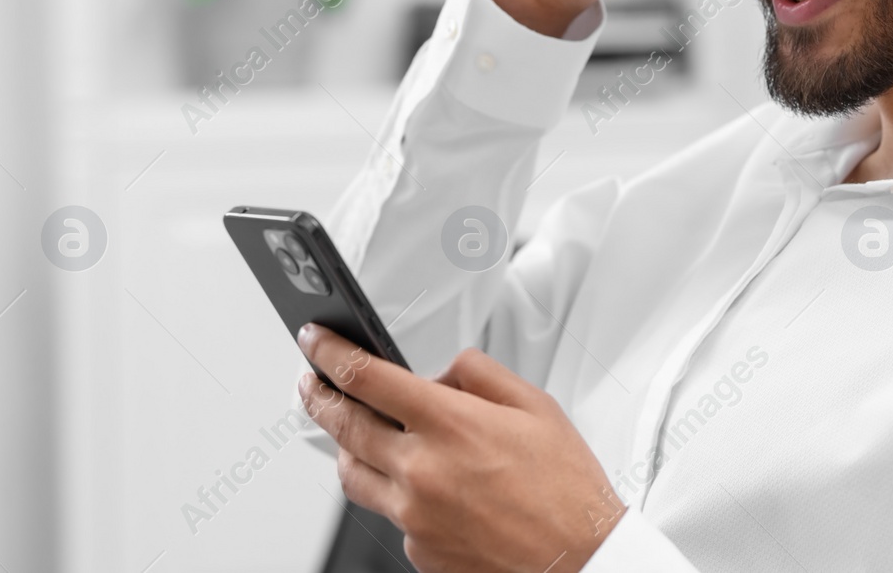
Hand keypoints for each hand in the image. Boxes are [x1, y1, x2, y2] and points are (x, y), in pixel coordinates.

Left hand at [298, 324, 626, 572]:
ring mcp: (414, 516)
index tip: (316, 341)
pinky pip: (389, 513)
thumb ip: (479, 375)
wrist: (581, 559)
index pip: (365, 377)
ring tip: (355, 433)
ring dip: (345, 448)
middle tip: (311, 383)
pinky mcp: (418, 550)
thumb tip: (439, 373)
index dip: (330, 352)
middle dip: (318, 397)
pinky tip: (425, 487)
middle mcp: (422, 471)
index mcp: (450, 424)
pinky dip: (396, 493)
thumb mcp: (536, 406)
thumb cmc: (566, 488)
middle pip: (343, 426)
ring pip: (351, 475)